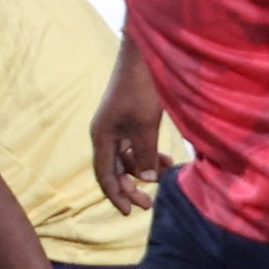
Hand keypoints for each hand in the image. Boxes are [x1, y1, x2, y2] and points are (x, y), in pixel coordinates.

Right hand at [89, 40, 163, 214]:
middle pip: (114, 169)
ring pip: (127, 157)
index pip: (104, 175)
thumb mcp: (145, 126)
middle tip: (149, 203)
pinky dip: (148, 154)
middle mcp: (105, 133)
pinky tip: (166, 159)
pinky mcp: (129, 117)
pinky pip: (135, 144)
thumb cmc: (141, 89)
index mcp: (102, 136)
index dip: (116, 195)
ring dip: (144, 169)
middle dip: (131, 187)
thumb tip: (145, 179)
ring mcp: (117, 125)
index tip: (130, 213)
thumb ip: (144, 154)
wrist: (144, 55)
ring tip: (165, 175)